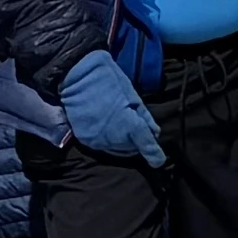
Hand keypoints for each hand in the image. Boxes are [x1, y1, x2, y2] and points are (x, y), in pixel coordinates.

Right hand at [57, 50, 166, 166]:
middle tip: (134, 124)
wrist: (78, 76)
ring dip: (122, 142)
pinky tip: (107, 127)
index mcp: (127, 125)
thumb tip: (154, 134)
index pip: (145, 144)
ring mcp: (96, 141)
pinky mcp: (84, 141)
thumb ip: (145, 118)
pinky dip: (108, 140)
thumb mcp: (133, 96)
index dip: (154, 153)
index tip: (159, 160)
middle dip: (136, 141)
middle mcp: (111, 138)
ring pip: (117, 149)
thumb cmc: (109, 81)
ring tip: (119, 124)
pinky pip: (102, 146)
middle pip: (131, 149)